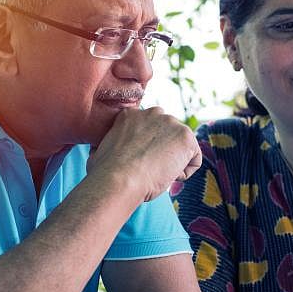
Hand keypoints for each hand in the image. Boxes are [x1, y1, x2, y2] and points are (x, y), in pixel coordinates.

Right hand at [87, 107, 201, 201]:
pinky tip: (169, 177)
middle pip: (168, 134)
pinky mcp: (186, 137)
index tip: (139, 163)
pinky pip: (193, 159)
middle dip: (164, 151)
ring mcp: (171, 123)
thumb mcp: (98, 152)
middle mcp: (152, 113)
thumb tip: (101, 150)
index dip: (147, 148)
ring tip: (157, 174)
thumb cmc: (105, 172)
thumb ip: (106, 145)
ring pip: (181, 147)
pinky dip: (184, 173)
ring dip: (173, 162)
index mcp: (130, 114)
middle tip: (151, 170)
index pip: (149, 128)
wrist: (119, 178)